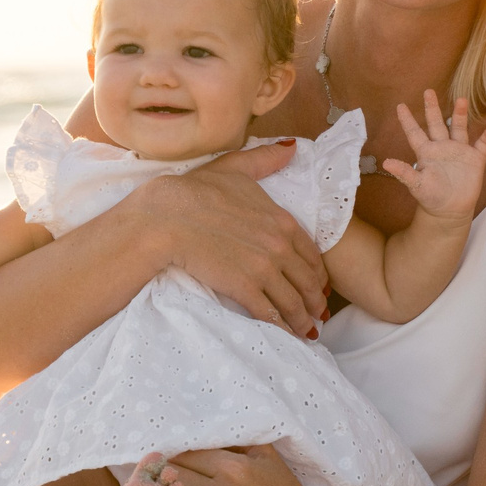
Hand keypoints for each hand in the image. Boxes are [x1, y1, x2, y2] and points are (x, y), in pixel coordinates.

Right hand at [133, 141, 330, 336]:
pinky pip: (271, 314)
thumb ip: (266, 161)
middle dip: (315, 302)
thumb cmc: (195, 191)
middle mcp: (280, 246)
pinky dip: (282, 328)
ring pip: (293, 302)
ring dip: (302, 320)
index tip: (318, 286)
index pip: (312, 254)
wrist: (167, 216)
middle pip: (307, 282)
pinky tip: (285, 337)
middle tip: (317, 315)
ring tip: (305, 332)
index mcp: (282, 221)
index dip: (317, 273)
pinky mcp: (245, 288)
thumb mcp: (235, 168)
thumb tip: (291, 148)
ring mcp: (264, 269)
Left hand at [382, 91, 485, 223]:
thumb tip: (386, 162)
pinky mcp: (475, 160)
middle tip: (428, 91)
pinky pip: (482, 146)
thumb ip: (404, 172)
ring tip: (462, 100)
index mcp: (425, 152)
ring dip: (460, 115)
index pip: (415, 133)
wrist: (450, 210)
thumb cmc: (430, 197)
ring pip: (459, 128)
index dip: (407, 120)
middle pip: (436, 124)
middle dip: (432, 108)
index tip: (400, 105)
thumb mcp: (416, 185)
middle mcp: (442, 147)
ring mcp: (459, 151)